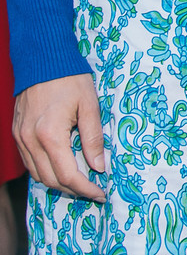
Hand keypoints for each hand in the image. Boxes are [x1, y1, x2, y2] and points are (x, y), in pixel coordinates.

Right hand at [15, 74, 106, 201]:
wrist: (43, 60)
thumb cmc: (70, 80)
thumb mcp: (90, 106)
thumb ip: (93, 138)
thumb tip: (99, 166)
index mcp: (49, 135)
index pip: (68, 175)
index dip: (86, 189)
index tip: (101, 194)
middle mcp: (30, 141)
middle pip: (50, 180)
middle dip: (73, 190)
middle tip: (94, 191)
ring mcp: (20, 138)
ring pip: (37, 174)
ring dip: (58, 182)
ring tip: (82, 182)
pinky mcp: (17, 134)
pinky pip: (30, 162)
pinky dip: (46, 170)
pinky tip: (62, 167)